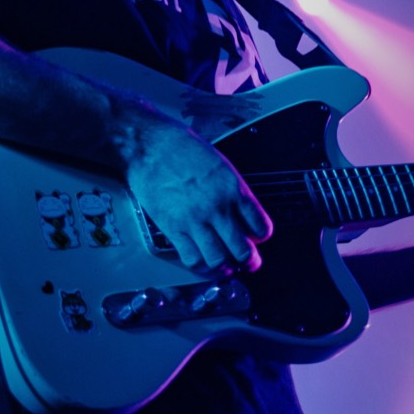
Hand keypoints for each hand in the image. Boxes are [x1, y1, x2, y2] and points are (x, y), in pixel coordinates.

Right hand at [124, 113, 272, 274]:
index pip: (260, 226)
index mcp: (234, 189)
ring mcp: (195, 220)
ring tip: (225, 266)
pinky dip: (200, 265)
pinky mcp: (174, 228)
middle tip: (250, 263)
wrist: (151, 146)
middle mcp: (218, 208)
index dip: (261, 236)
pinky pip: (192, 258)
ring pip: (218, 259)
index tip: (258, 238)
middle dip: (250, 261)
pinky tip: (203, 262)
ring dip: (225, 267)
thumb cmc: (184, 150)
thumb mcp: (220, 165)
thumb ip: (233, 191)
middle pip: (243, 250)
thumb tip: (242, 212)